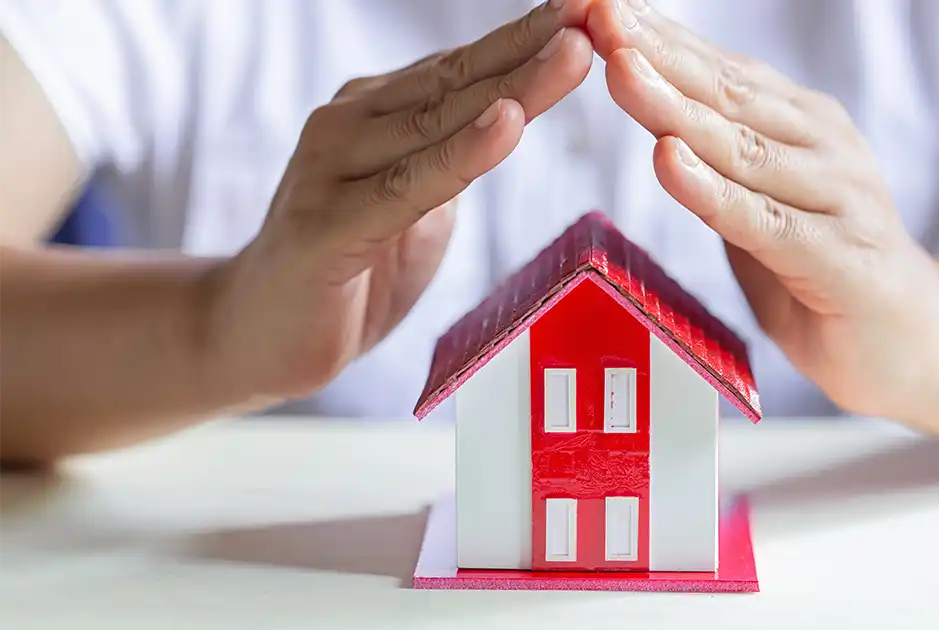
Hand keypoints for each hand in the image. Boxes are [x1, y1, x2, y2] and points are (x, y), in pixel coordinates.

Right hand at [208, 0, 594, 398]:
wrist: (257, 334)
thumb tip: (507, 117)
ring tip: (573, 52)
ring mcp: (331, 170)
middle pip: (459, 81)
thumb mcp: (414, 205)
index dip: (532, 37)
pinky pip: (406, 188)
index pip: (466, 68)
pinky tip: (506, 126)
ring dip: (514, 86)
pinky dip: (459, 156)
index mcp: (377, 114)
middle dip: (535, 44)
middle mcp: (350, 125)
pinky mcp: (325, 227)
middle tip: (598, 10)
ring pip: (438, 123)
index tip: (595, 8)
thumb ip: (450, 160)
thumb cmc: (347, 269)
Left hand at [587, 0, 938, 418]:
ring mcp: (838, 198)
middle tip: (598, 13)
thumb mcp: (763, 204)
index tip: (598, 6)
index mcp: (802, 124)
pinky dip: (712, 191)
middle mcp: (824, 147)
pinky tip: (668, 160)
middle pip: (726, 93)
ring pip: (741, 146)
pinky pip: (763, 221)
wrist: (913, 343)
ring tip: (620, 68)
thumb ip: (721, 163)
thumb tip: (655, 118)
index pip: (721, 70)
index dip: (659, 37)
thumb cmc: (823, 270)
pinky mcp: (839, 258)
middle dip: (656, 52)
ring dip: (675, 106)